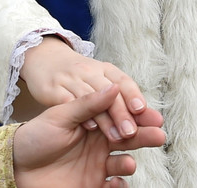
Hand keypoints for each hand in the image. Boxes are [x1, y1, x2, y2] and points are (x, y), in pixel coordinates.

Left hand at [13, 83, 165, 187]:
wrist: (15, 166)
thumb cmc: (36, 137)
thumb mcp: (60, 116)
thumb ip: (88, 104)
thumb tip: (114, 87)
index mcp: (94, 122)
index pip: (122, 117)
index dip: (138, 116)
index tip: (153, 116)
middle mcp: (100, 143)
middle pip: (129, 140)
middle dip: (145, 137)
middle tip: (158, 135)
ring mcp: (97, 165)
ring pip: (123, 164)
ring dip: (129, 163)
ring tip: (128, 164)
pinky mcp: (92, 185)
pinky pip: (113, 186)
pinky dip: (118, 185)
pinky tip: (116, 183)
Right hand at [18, 38, 148, 144]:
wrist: (45, 60)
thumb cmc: (80, 77)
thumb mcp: (101, 80)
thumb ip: (122, 98)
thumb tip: (150, 117)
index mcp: (106, 70)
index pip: (123, 81)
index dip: (133, 95)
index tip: (142, 110)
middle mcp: (90, 72)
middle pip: (109, 92)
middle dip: (122, 112)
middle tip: (132, 132)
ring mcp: (71, 79)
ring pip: (91, 99)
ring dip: (105, 118)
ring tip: (116, 137)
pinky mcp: (53, 89)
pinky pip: (67, 102)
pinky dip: (79, 114)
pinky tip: (90, 127)